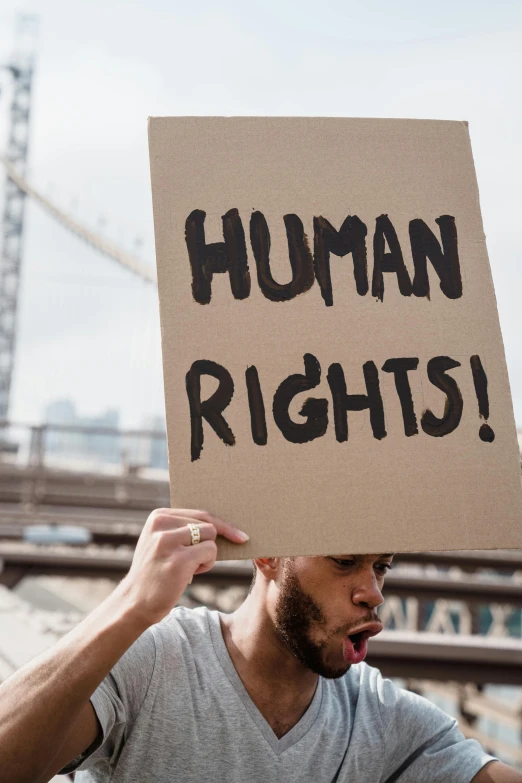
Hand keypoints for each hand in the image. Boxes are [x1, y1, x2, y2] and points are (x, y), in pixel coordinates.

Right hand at [115, 508, 248, 626]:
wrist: (135, 602)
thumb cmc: (156, 571)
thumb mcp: (162, 542)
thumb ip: (183, 529)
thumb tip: (222, 524)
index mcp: (158, 516)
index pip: (199, 513)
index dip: (222, 524)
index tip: (240, 535)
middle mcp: (161, 524)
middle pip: (208, 524)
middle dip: (210, 544)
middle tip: (196, 561)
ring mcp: (168, 541)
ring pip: (211, 537)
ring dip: (208, 555)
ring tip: (189, 567)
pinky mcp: (178, 559)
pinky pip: (210, 552)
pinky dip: (207, 564)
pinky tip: (190, 574)